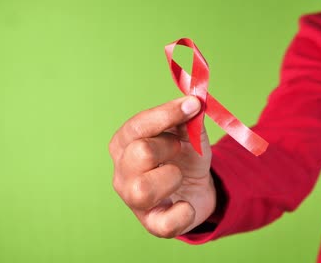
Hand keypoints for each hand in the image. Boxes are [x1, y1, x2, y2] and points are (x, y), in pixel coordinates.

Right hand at [109, 96, 215, 237]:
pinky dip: (183, 212)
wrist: (197, 188)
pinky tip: (186, 203)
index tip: (192, 105)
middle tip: (178, 149)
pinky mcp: (152, 223)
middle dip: (168, 146)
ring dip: (172, 177)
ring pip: (144, 189)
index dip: (166, 114)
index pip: (137, 126)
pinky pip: (164, 223)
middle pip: (139, 154)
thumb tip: (194, 98)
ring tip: (179, 175)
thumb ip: (189, 116)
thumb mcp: (189, 133)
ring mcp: (134, 199)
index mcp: (126, 144)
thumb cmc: (185, 156)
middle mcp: (123, 172)